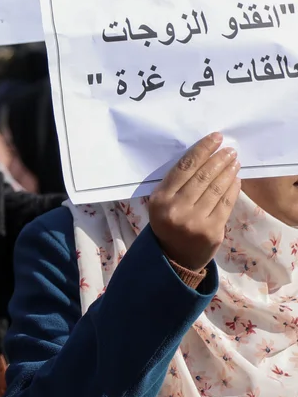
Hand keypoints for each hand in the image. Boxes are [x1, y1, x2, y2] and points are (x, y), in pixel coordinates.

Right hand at [147, 133, 240, 270]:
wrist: (174, 257)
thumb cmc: (169, 224)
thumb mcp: (163, 203)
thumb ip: (177, 184)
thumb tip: (203, 157)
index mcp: (160, 199)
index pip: (184, 168)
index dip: (201, 150)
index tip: (215, 138)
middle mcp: (176, 208)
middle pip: (202, 176)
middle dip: (218, 159)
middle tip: (229, 149)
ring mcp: (195, 220)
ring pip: (216, 188)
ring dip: (228, 171)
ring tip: (234, 161)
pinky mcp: (212, 230)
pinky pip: (226, 204)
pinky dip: (232, 189)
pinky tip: (236, 179)